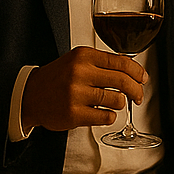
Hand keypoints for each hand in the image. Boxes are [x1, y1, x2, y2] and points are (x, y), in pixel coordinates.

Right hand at [21, 46, 145, 132]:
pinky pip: (106, 116)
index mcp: (83, 56)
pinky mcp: (74, 114)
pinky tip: (103, 113)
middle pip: (123, 81)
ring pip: (117, 100)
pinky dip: (109, 116)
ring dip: (120, 103)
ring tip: (113, 103)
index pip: (121, 62)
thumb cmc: (57, 79)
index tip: (143, 79)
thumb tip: (133, 70)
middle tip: (138, 96)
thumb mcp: (77, 61)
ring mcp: (76, 94)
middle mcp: (80, 73)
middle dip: (136, 90)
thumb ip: (102, 63)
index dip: (138, 72)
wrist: (30, 96)